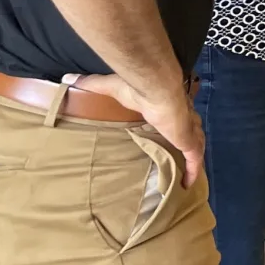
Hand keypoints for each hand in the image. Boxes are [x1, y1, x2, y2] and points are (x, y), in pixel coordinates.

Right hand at [68, 73, 206, 183]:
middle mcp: (182, 117)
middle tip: (178, 156)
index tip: (167, 131)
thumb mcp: (110, 86)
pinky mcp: (189, 141)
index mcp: (167, 104)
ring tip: (184, 172)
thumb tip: (68, 79)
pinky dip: (192, 172)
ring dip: (190, 159)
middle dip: (186, 142)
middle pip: (189, 131)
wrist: (157, 89)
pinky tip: (187, 185)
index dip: (172, 123)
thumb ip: (91, 84)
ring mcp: (188, 130)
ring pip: (195, 146)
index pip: (173, 115)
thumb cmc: (137, 88)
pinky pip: (195, 160)